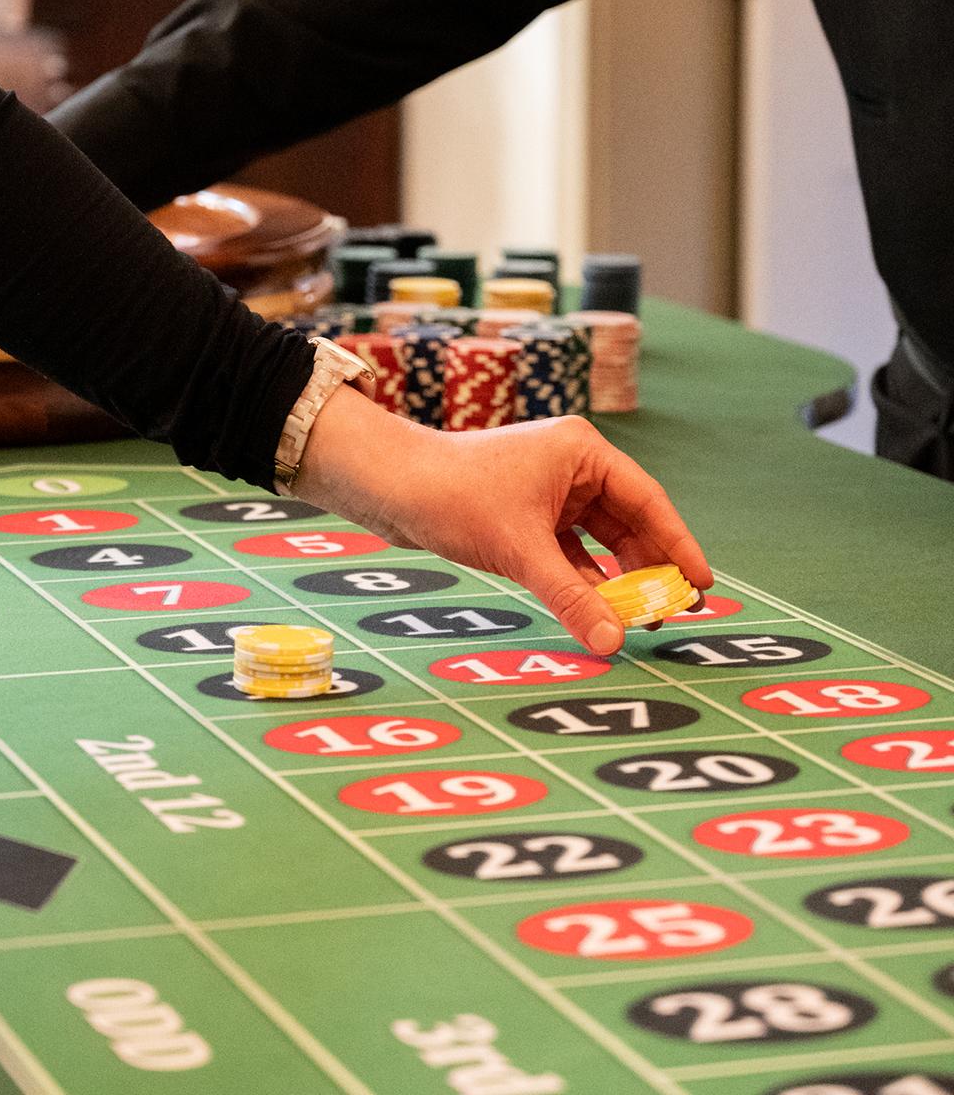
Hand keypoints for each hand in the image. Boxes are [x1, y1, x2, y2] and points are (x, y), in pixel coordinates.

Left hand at [294, 389, 710, 655]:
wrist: (391, 487)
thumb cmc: (455, 498)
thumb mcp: (522, 551)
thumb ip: (572, 597)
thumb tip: (612, 643)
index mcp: (581, 451)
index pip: (648, 500)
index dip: (679, 545)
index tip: (703, 585)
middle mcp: (572, 464)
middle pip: (629, 521)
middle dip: (649, 567)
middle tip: (675, 612)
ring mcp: (549, 489)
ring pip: (600, 539)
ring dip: (616, 577)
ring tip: (639, 618)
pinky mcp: (526, 513)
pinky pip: (570, 549)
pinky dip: (584, 578)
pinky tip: (597, 609)